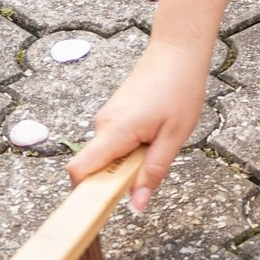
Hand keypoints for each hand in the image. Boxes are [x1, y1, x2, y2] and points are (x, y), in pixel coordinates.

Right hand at [66, 41, 208, 212]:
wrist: (177, 52)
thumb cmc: (179, 89)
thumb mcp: (174, 137)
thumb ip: (153, 172)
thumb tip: (136, 205)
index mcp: (114, 132)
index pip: (79, 171)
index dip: (85, 194)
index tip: (103, 207)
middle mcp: (102, 125)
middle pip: (94, 168)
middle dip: (118, 178)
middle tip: (151, 165)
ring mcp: (106, 119)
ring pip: (108, 155)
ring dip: (129, 160)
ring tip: (160, 140)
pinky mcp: (114, 115)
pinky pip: (115, 143)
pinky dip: (131, 147)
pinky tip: (155, 132)